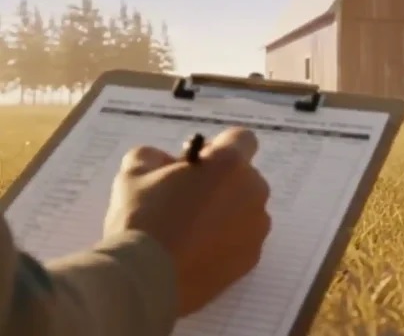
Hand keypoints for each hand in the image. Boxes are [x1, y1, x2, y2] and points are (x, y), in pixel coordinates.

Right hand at [104, 127, 271, 314]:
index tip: (195, 164)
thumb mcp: (134, 172)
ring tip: (188, 230)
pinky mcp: (251, 258)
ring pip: (244, 209)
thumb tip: (164, 162)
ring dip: (225, 212)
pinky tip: (195, 251)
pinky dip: (225, 240)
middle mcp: (253, 191)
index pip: (242, 139)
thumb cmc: (142, 218)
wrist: (145, 278)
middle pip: (243, 176)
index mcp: (230, 164)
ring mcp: (256, 227)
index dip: (218, 147)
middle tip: (186, 198)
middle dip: (220, 181)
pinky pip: (242, 239)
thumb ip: (154, 156)